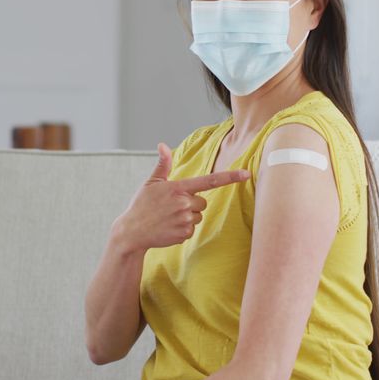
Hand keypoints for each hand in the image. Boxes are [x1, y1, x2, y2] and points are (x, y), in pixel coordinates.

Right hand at [112, 142, 249, 252]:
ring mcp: (185, 219)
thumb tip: (162, 145)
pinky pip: (192, 229)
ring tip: (168, 218)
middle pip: (202, 202)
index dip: (230, 176)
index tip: (246, 174)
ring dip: (187, 217)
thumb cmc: (142, 205)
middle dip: (191, 204)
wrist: (132, 232)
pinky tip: (168, 227)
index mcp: (178, 187)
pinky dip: (182, 229)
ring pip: (198, 216)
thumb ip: (163, 165)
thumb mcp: (151, 183)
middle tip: (172, 207)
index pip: (210, 180)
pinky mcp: (184, 234)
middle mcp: (184, 203)